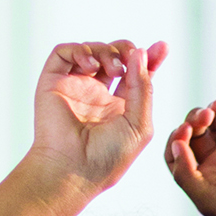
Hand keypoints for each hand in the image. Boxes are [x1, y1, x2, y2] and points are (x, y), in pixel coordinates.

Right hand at [32, 38, 158, 194]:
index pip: (135, 75)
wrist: (74, 168)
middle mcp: (97, 94)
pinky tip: (91, 68)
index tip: (162, 47)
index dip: (149, 59)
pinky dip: (79, 51)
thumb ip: (143, 88)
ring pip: (92, 50)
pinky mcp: (53, 82)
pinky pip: (64, 52)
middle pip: (114, 57)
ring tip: (113, 70)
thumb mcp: (139, 124)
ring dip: (107, 52)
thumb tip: (139, 53)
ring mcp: (75, 86)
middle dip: (126, 51)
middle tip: (130, 60)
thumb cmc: (108, 156)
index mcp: (119, 107)